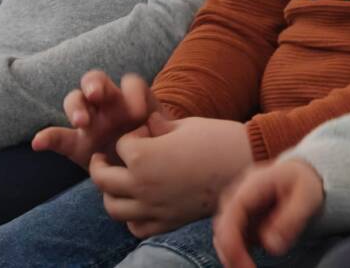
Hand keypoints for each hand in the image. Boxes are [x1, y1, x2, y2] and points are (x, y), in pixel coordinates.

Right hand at [33, 71, 156, 167]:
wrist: (146, 170)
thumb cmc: (158, 146)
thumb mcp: (165, 135)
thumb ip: (163, 128)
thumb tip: (159, 122)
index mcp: (132, 99)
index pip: (130, 83)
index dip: (133, 93)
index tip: (139, 113)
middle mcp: (108, 105)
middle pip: (95, 82)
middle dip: (94, 85)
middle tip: (96, 95)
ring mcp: (90, 121)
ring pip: (76, 101)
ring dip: (76, 107)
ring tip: (81, 121)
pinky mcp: (76, 142)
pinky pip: (58, 137)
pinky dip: (47, 138)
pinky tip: (38, 143)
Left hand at [90, 114, 254, 238]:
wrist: (246, 163)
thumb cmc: (218, 138)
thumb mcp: (186, 124)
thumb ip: (159, 126)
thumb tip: (147, 123)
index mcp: (144, 157)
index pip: (121, 145)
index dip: (134, 134)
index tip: (151, 130)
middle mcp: (143, 185)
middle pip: (103, 179)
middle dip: (103, 164)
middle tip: (108, 157)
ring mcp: (154, 207)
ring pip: (112, 207)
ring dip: (110, 192)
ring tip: (118, 181)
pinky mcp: (168, 221)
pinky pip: (135, 226)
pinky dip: (131, 216)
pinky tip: (140, 202)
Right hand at [213, 159, 324, 267]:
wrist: (301, 173)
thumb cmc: (304, 182)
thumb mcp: (307, 197)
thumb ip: (291, 220)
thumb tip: (271, 246)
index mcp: (252, 184)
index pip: (232, 213)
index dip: (232, 242)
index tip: (243, 264)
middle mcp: (238, 193)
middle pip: (222, 227)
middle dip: (230, 253)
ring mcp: (235, 206)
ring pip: (223, 235)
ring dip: (232, 255)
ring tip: (248, 267)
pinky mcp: (239, 218)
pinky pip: (231, 238)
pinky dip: (237, 252)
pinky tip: (249, 261)